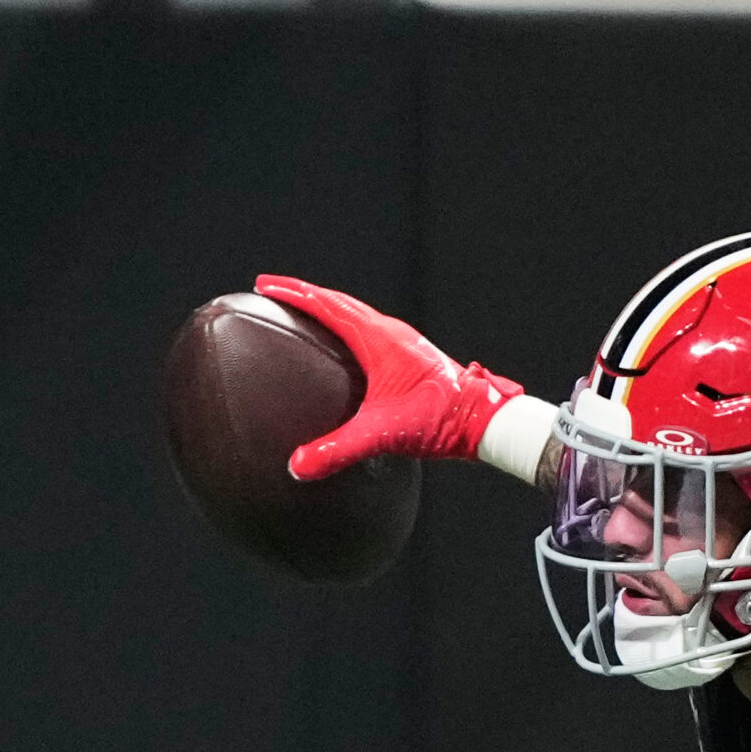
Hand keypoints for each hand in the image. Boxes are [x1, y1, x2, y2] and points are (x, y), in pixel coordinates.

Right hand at [254, 276, 525, 481]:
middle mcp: (391, 331)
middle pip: (339, 301)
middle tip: (273, 289)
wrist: (486, 420)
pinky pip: (371, 328)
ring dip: (327, 305)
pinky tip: (346, 343)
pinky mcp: (414, 355)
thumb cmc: (441, 419)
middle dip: (304, 294)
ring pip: (357, 312)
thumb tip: (296, 467)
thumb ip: (339, 449)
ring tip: (302, 308)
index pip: (326, 305)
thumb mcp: (383, 434)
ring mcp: (405, 341)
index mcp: (379, 337)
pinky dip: (348, 323)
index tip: (264, 284)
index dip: (293, 293)